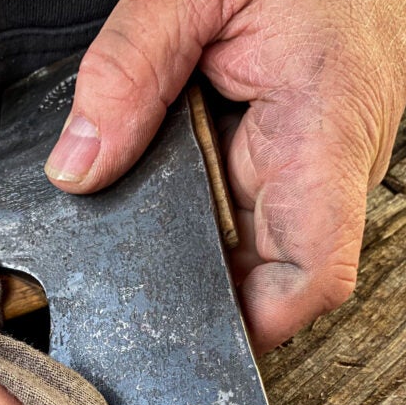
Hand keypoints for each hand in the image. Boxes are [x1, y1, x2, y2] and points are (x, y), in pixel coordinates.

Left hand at [45, 0, 405, 351]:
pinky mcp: (294, 156)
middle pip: (266, 275)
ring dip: (192, 243)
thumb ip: (129, 69)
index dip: (260, 323)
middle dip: (198, 286)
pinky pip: (244, 208)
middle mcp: (328, 166)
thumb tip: (78, 168)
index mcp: (322, 133)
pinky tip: (162, 188)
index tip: (194, 335)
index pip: (317, 273)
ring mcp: (312, 166)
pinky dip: (198, 209)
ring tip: (138, 219)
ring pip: (249, 246)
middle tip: (127, 280)